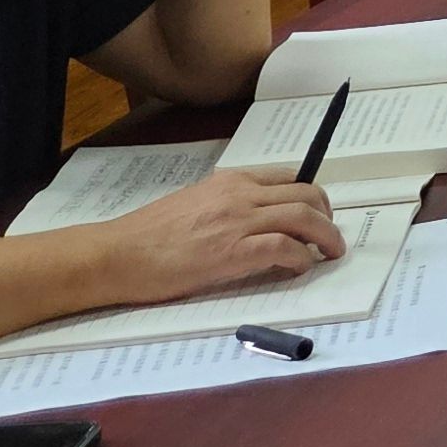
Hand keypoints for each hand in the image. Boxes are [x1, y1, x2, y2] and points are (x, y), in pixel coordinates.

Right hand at [93, 169, 342, 308]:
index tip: (319, 214)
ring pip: (302, 216)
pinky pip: (282, 248)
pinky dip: (300, 258)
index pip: (287, 178)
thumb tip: (254, 220)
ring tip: (331, 253)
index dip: (311, 196)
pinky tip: (300, 268)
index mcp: (230, 181)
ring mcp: (236, 222)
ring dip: (325, 236)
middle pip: (305, 193)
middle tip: (330, 237)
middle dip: (327, 215)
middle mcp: (239, 194)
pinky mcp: (231, 252)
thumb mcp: (194, 204)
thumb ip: (226, 205)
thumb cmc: (148, 236)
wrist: (116, 254)